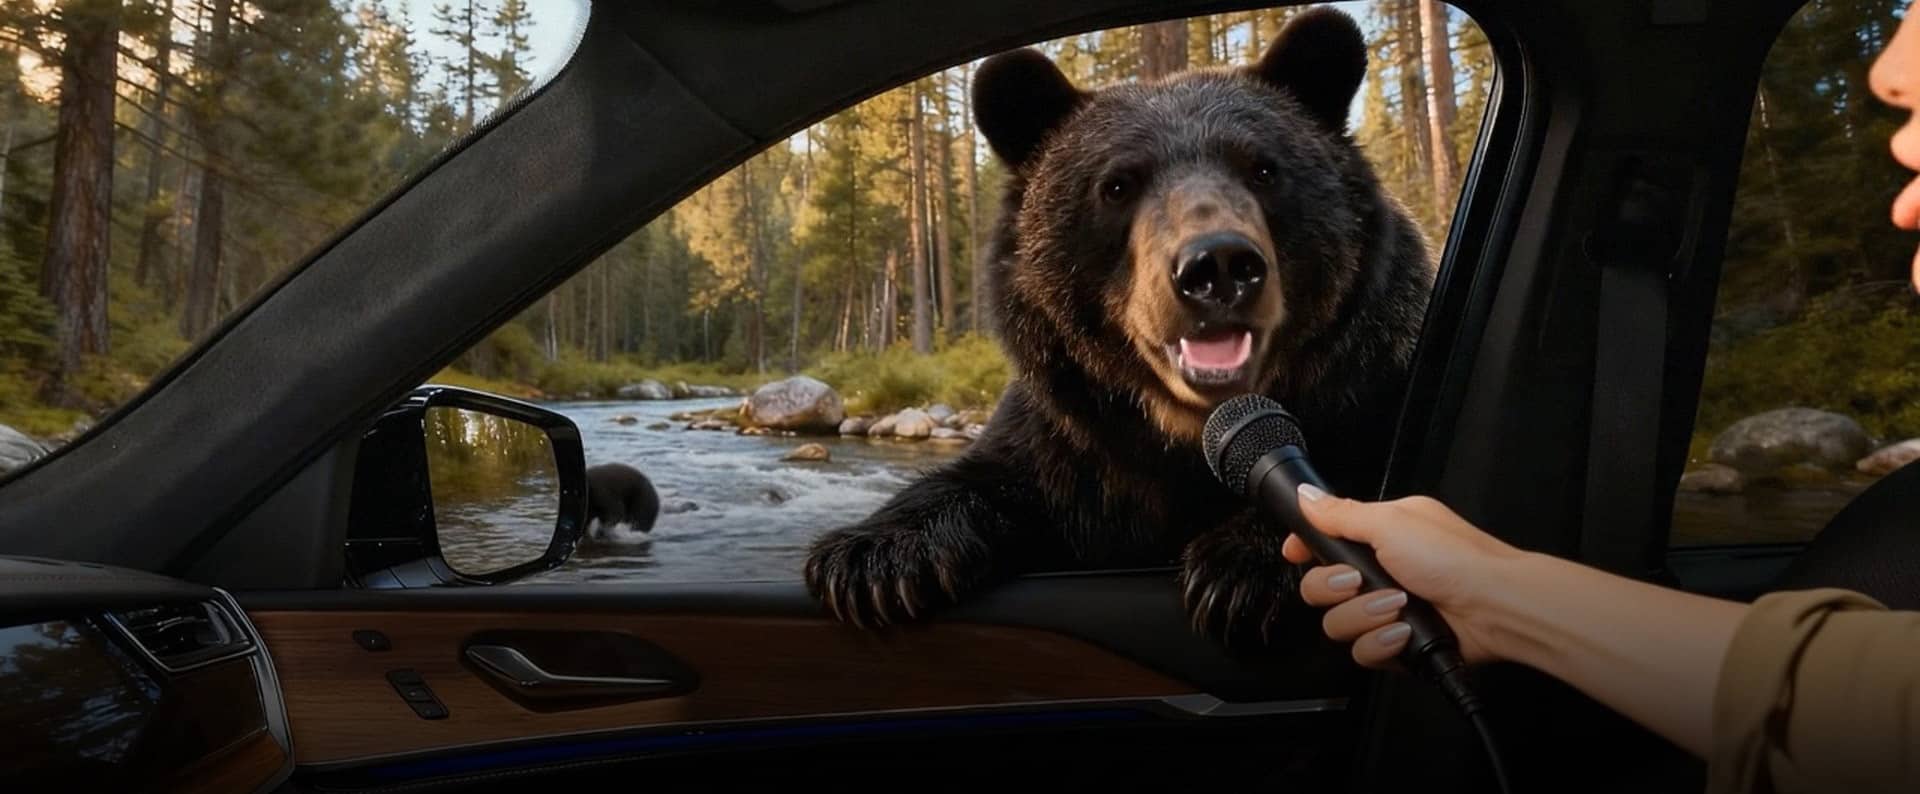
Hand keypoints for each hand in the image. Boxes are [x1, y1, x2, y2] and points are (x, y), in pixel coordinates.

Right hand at [1280, 485, 1522, 669]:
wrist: (1496, 607)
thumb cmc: (1456, 559)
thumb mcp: (1391, 523)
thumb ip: (1340, 513)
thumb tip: (1306, 495)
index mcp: (1378, 535)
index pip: (1323, 542)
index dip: (1303, 550)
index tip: (1295, 554)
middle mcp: (1380, 572)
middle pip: (1318, 588)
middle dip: (1332, 588)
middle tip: (1357, 582)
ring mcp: (1387, 610)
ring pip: (1337, 624)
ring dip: (1362, 616)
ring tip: (1395, 607)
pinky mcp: (1396, 643)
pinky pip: (1362, 651)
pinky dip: (1380, 643)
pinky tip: (1402, 633)